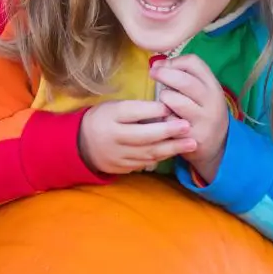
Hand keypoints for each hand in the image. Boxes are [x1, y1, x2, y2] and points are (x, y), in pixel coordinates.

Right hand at [77, 100, 196, 175]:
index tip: (172, 106)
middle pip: (143, 135)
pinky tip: (174, 151)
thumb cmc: (104, 119)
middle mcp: (113, 137)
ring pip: (148, 152)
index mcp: (110, 116)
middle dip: (168, 132)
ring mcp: (117, 155)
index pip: (133, 112)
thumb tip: (166, 109)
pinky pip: (144, 163)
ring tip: (191, 143)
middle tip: (188, 127)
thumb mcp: (114, 107)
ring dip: (171, 148)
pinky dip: (161, 157)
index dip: (154, 110)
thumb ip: (137, 108)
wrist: (81, 144)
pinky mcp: (121, 167)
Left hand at [151, 55, 229, 181]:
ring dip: (164, 98)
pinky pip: (168, 122)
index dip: (174, 61)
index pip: (194, 63)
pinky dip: (163, 119)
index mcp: (213, 86)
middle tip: (153, 74)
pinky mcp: (191, 136)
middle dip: (164, 74)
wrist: (217, 146)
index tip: (161, 65)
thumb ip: (185, 76)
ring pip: (174, 100)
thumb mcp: (202, 93)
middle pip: (184, 80)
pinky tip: (167, 121)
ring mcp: (203, 120)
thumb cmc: (202, 112)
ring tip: (165, 102)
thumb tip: (157, 64)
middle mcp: (211, 101)